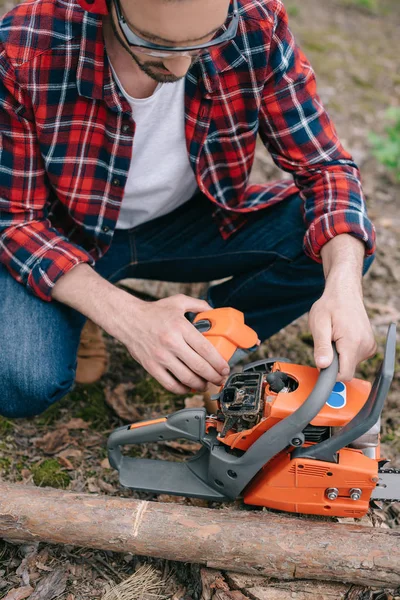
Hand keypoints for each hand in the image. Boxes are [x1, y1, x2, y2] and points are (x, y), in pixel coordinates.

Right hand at [115, 294, 229, 393]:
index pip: (206, 350)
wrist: (128, 319)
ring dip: (200, 385)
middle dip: (214, 377)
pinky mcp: (151, 367)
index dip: (219, 363)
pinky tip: (188, 387)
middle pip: (200, 367)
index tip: (225, 368)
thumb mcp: (178, 301)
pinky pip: (170, 384)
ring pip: (187, 378)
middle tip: (220, 379)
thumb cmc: (154, 312)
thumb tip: (214, 310)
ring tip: (206, 385)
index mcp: (181, 327)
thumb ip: (198, 304)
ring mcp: (161, 357)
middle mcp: (171, 343)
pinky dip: (182, 390)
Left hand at [309, 285, 376, 380]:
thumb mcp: (319, 324)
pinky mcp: (369, 346)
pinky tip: (342, 338)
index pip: (343, 375)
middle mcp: (365, 346)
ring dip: (339, 356)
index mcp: (353, 343)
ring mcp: (369, 346)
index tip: (322, 364)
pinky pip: (355, 358)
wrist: (344, 293)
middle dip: (333, 362)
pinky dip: (346, 352)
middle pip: (346, 370)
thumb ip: (321, 346)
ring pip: (350, 364)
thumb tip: (322, 365)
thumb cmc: (330, 305)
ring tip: (334, 337)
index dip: (329, 374)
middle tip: (327, 343)